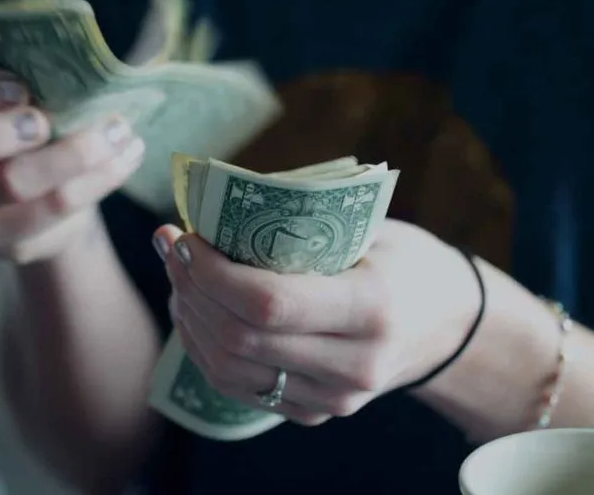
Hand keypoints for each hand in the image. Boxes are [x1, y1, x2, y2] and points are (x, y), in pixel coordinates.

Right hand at [0, 55, 144, 263]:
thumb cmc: (25, 118)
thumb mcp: (20, 89)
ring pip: (7, 184)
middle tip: (48, 122)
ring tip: (119, 133)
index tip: (20, 87)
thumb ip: (33, 72)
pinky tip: (124, 159)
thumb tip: (88, 62)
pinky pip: (46, 213)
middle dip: (2, 132)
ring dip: (74, 155)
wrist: (36, 190)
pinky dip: (96, 182)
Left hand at [156, 219, 480, 425]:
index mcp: (371, 309)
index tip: (185, 236)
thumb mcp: (370, 228)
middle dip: (191, 288)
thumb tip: (219, 209)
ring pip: (230, 370)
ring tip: (178, 275)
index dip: (212, 272)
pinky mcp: (316, 412)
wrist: (449, 325)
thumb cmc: (408, 261)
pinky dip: (206, 348)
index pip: (268, 303)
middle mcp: (353, 365)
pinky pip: (241, 388)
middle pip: (240, 338)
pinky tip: (196, 311)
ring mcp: (333, 399)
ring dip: (190, 318)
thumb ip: (302, 224)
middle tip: (172, 247)